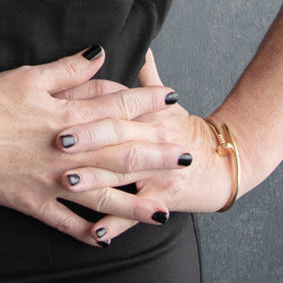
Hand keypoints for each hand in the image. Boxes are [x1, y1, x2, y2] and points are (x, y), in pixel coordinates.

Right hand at [0, 45, 179, 247]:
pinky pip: (64, 221)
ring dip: (134, 203)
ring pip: (102, 195)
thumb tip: (102, 54)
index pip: (117, 107)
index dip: (147, 103)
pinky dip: (85, 232)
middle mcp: (67, 150)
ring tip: (162, 211)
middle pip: (121, 153)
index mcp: (68, 115)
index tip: (173, 100)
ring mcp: (52, 180)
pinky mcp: (32, 202)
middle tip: (188, 158)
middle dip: (157, 156)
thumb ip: (71, 69)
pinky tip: (106, 241)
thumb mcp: (31, 76)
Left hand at [51, 46, 236, 243]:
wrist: (225, 164)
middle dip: (87, 139)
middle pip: (117, 136)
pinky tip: (93, 234)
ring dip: (94, 180)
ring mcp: (156, 172)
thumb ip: (148, 77)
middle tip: (57, 140)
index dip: (88, 100)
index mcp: (148, 114)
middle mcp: (151, 140)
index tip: (60, 99)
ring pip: (122, 176)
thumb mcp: (167, 105)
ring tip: (66, 182)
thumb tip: (142, 48)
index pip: (115, 102)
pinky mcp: (160, 199)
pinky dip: (115, 225)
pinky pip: (134, 215)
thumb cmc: (188, 131)